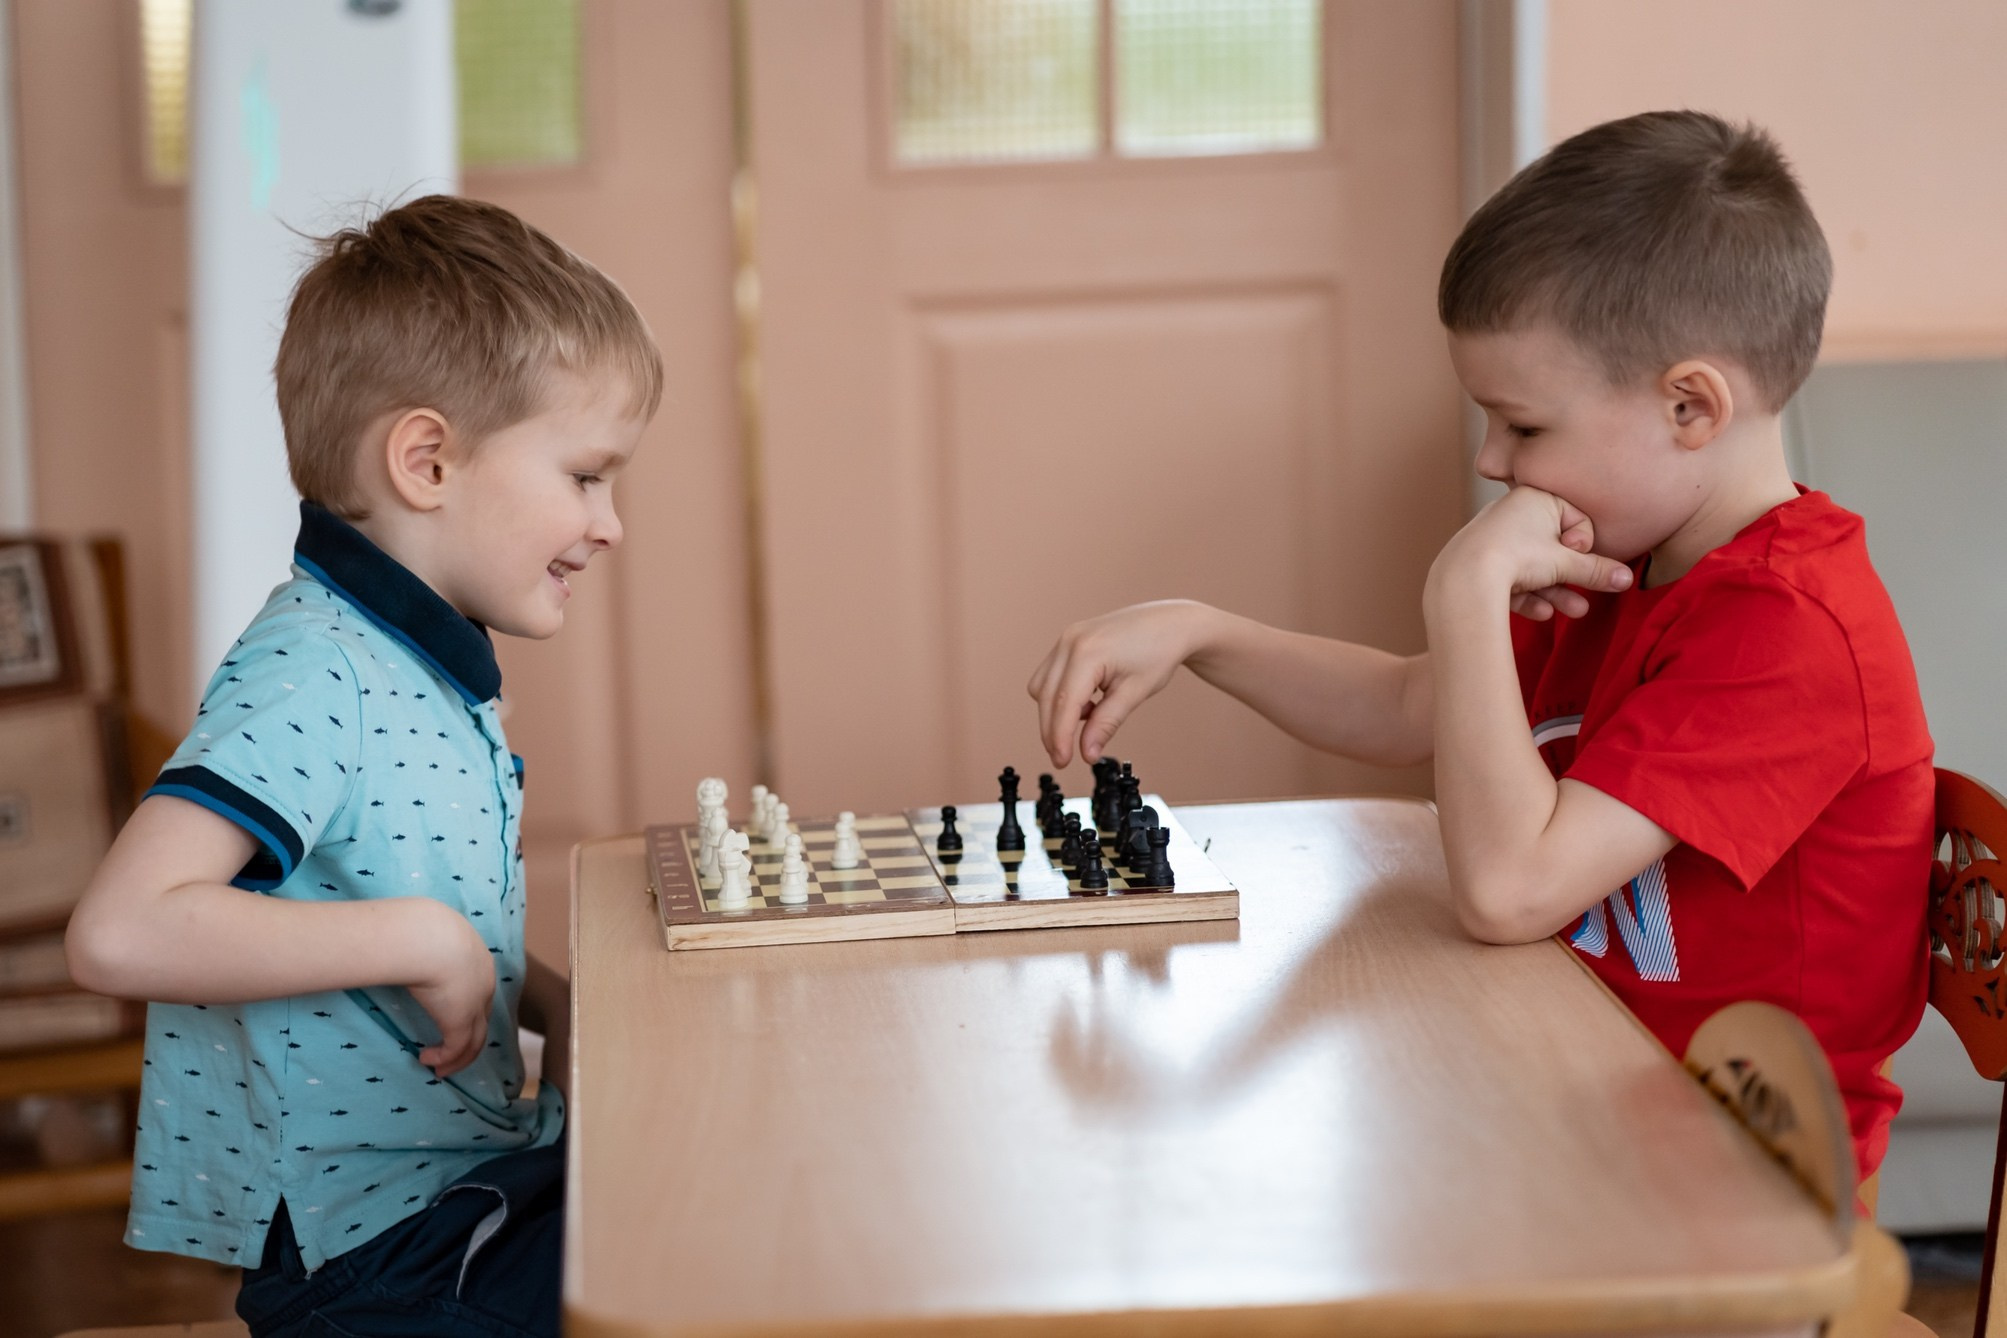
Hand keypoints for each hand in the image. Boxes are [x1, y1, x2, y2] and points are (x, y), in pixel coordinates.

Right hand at [407, 903, 495, 1077]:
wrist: (427, 937)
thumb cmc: (419, 929)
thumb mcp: (427, 933)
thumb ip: (421, 943)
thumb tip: (400, 944)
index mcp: (479, 962)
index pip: (479, 993)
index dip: (467, 1010)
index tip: (447, 1020)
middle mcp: (484, 985)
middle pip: (482, 1020)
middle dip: (468, 1041)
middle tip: (449, 1056)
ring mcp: (475, 1005)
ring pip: (475, 1041)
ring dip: (457, 1058)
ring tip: (439, 1069)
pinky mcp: (461, 1021)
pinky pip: (456, 1049)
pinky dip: (443, 1059)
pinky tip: (425, 1059)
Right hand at [1027, 600, 1215, 766]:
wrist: (1169, 623)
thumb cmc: (1158, 652)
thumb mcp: (1134, 693)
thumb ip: (1106, 724)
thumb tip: (1087, 753)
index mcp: (1087, 653)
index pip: (1064, 704)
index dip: (1059, 737)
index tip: (1063, 761)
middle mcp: (1069, 642)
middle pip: (1046, 697)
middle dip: (1052, 730)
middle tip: (1065, 758)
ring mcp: (1066, 639)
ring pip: (1041, 687)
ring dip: (1055, 712)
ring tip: (1090, 719)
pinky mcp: (1068, 641)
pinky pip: (1049, 675)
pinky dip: (1060, 695)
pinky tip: (1087, 702)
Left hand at [1428, 487, 1632, 621]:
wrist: (1462, 577)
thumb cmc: (1517, 557)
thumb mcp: (1565, 563)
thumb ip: (1598, 570)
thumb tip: (1627, 578)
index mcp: (1533, 497)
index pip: (1575, 518)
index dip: (1582, 543)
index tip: (1576, 555)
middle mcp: (1511, 512)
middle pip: (1554, 547)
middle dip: (1571, 574)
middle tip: (1586, 594)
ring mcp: (1492, 537)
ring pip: (1533, 567)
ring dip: (1555, 591)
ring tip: (1575, 612)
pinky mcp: (1477, 563)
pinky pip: (1509, 578)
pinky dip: (1527, 595)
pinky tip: (1542, 614)